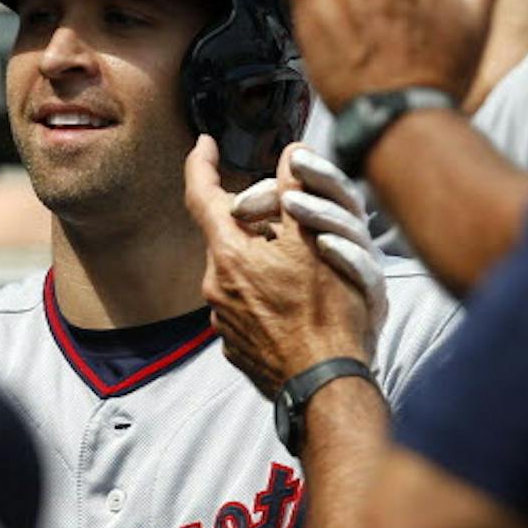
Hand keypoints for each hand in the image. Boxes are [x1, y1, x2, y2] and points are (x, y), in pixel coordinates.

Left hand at [192, 137, 370, 398]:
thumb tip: (289, 154)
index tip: (204, 144)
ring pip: (238, 273)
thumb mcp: (316, 241)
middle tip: (286, 214)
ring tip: (302, 264)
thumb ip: (297, 192)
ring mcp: (223, 321)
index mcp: (228, 255)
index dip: (201, 164)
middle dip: (252, 219)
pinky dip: (267, 295)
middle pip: (226, 236)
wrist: (324, 383)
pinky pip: (247, 307)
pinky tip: (297, 304)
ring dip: (262, 260)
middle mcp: (215, 288)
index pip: (201, 196)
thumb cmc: (326, 312)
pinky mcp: (236, 347)